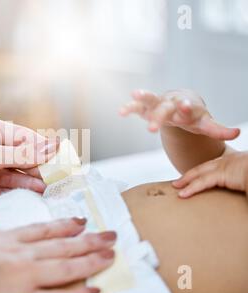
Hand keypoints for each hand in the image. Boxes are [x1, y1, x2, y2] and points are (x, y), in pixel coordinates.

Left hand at [0, 116, 58, 204]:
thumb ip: (21, 155)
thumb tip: (53, 146)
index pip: (24, 138)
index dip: (43, 149)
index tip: (62, 158)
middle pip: (20, 157)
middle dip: (37, 167)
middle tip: (58, 178)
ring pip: (12, 173)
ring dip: (28, 180)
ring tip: (47, 188)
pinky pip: (0, 186)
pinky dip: (12, 190)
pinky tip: (28, 194)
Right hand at [0, 211, 116, 292]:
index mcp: (8, 240)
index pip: (43, 230)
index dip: (64, 226)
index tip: (81, 223)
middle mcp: (22, 256)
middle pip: (62, 247)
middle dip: (89, 241)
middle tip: (110, 237)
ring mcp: (26, 278)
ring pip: (66, 268)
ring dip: (91, 263)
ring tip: (110, 258)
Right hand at [120, 89, 239, 139]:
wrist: (180, 103)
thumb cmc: (193, 116)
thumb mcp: (205, 123)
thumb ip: (218, 130)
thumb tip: (237, 133)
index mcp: (187, 108)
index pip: (187, 107)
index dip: (186, 107)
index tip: (184, 107)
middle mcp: (172, 103)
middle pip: (166, 108)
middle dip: (159, 116)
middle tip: (152, 127)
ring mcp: (158, 103)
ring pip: (150, 99)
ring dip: (142, 97)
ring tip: (134, 95)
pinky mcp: (146, 106)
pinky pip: (136, 106)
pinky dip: (129, 107)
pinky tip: (120, 111)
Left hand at [173, 151, 247, 197]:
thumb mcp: (245, 180)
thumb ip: (239, 184)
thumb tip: (239, 194)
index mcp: (239, 162)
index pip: (218, 166)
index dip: (206, 172)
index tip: (197, 178)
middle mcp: (232, 161)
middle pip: (206, 167)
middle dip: (192, 174)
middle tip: (179, 182)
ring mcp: (228, 165)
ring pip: (201, 174)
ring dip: (187, 180)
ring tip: (177, 188)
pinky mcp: (225, 173)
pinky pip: (203, 182)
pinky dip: (191, 188)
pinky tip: (182, 194)